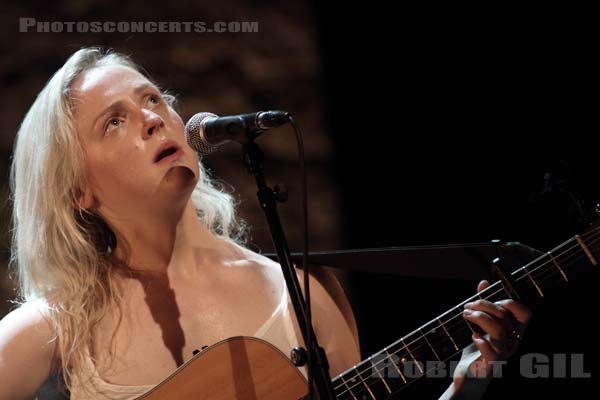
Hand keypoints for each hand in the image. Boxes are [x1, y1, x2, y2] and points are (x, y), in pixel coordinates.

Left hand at [442, 280, 531, 398]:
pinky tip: (473, 336)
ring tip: (465, 315)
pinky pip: (492, 352)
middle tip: (467, 305)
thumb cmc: (477, 349)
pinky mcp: (492, 365)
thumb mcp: (480, 324)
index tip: (491, 299)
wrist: (469, 375)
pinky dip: (482, 341)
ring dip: (479, 318)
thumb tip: (484, 283)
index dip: (510, 302)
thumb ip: (484, 304)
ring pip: (498, 330)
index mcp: (513, 331)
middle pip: (504, 316)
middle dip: (484, 305)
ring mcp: (503, 354)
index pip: (525, 313)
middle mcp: (512, 342)